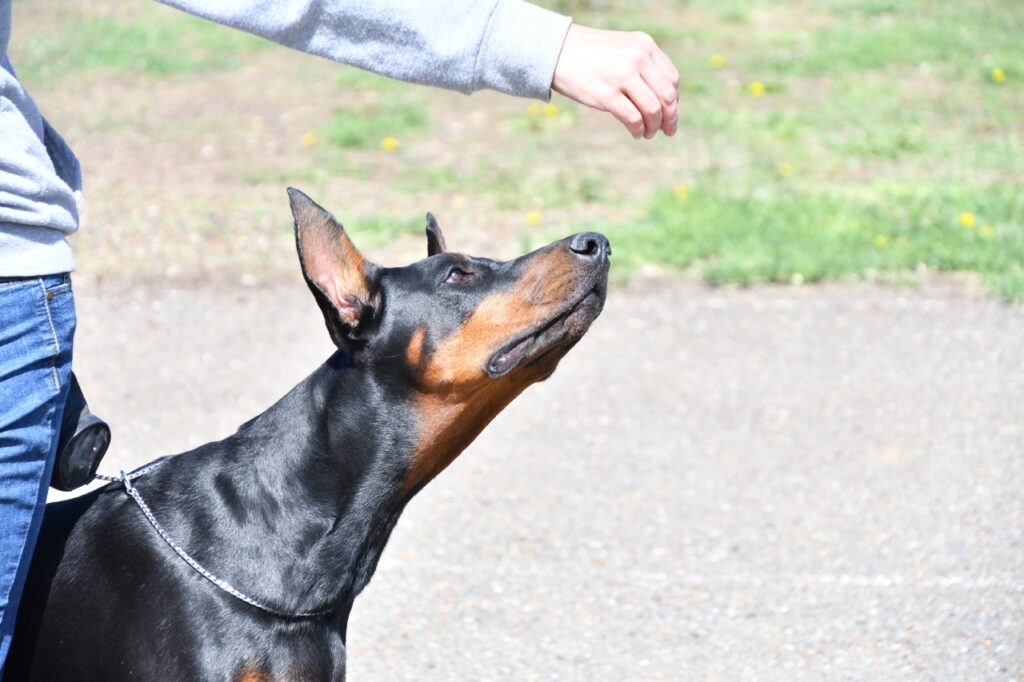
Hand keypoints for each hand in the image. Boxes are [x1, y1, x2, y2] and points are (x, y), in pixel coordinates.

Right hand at [552, 24, 679, 138]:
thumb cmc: (592, 54)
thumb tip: (665, 99)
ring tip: (649, 133)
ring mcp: (622, 76)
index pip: (672, 79)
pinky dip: (638, 130)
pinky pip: (633, 119)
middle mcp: (637, 58)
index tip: (670, 113)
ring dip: (654, 127)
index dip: (674, 100)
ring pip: (652, 110)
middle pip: (666, 96)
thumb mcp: (624, 49)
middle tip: (668, 130)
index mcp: (644, 45)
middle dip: (670, 118)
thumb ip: (644, 66)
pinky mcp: (607, 95)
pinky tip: (636, 133)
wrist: (558, 51)